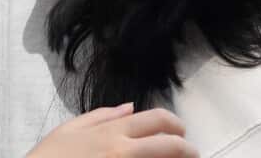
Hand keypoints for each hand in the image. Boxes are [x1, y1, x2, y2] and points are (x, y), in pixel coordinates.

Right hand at [27, 104, 194, 157]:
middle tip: (191, 153)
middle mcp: (123, 152)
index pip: (157, 121)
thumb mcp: (69, 130)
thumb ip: (101, 116)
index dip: (176, 124)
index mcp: (111, 133)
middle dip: (188, 149)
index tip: (181, 132)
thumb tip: (129, 107)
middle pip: (171, 146)